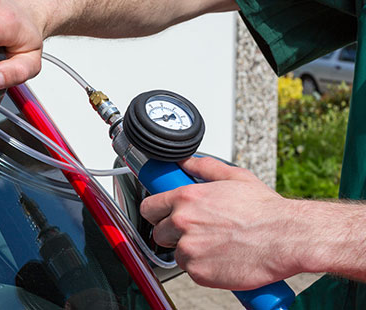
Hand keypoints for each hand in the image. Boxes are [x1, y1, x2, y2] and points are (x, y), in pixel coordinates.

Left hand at [140, 157, 302, 289]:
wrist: (286, 237)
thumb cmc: (265, 209)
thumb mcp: (234, 177)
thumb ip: (204, 167)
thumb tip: (186, 162)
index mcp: (186, 198)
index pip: (149, 207)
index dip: (155, 212)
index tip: (161, 216)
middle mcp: (182, 223)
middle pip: (158, 233)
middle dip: (173, 234)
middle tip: (196, 232)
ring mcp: (189, 249)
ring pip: (176, 254)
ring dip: (191, 252)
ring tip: (216, 246)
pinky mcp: (199, 272)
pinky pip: (192, 272)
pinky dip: (204, 268)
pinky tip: (222, 259)